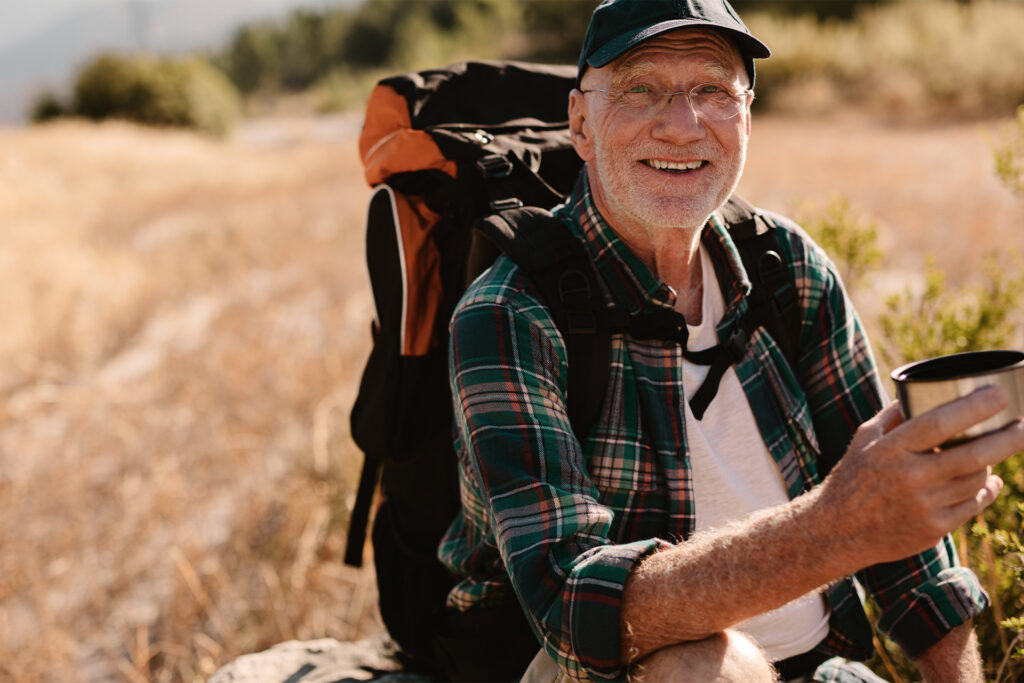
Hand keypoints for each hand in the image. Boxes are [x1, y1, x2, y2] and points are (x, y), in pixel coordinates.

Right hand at [819, 386, 1023, 566]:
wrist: (838, 531)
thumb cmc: (852, 477)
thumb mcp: (864, 440)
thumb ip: (893, 416)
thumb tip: (921, 392)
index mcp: (890, 450)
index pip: (939, 424)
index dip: (973, 408)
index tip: (998, 396)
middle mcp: (909, 477)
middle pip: (971, 455)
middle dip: (1007, 439)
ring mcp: (924, 506)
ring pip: (975, 480)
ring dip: (992, 464)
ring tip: (1001, 450)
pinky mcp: (933, 529)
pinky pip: (972, 506)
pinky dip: (986, 490)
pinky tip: (990, 481)